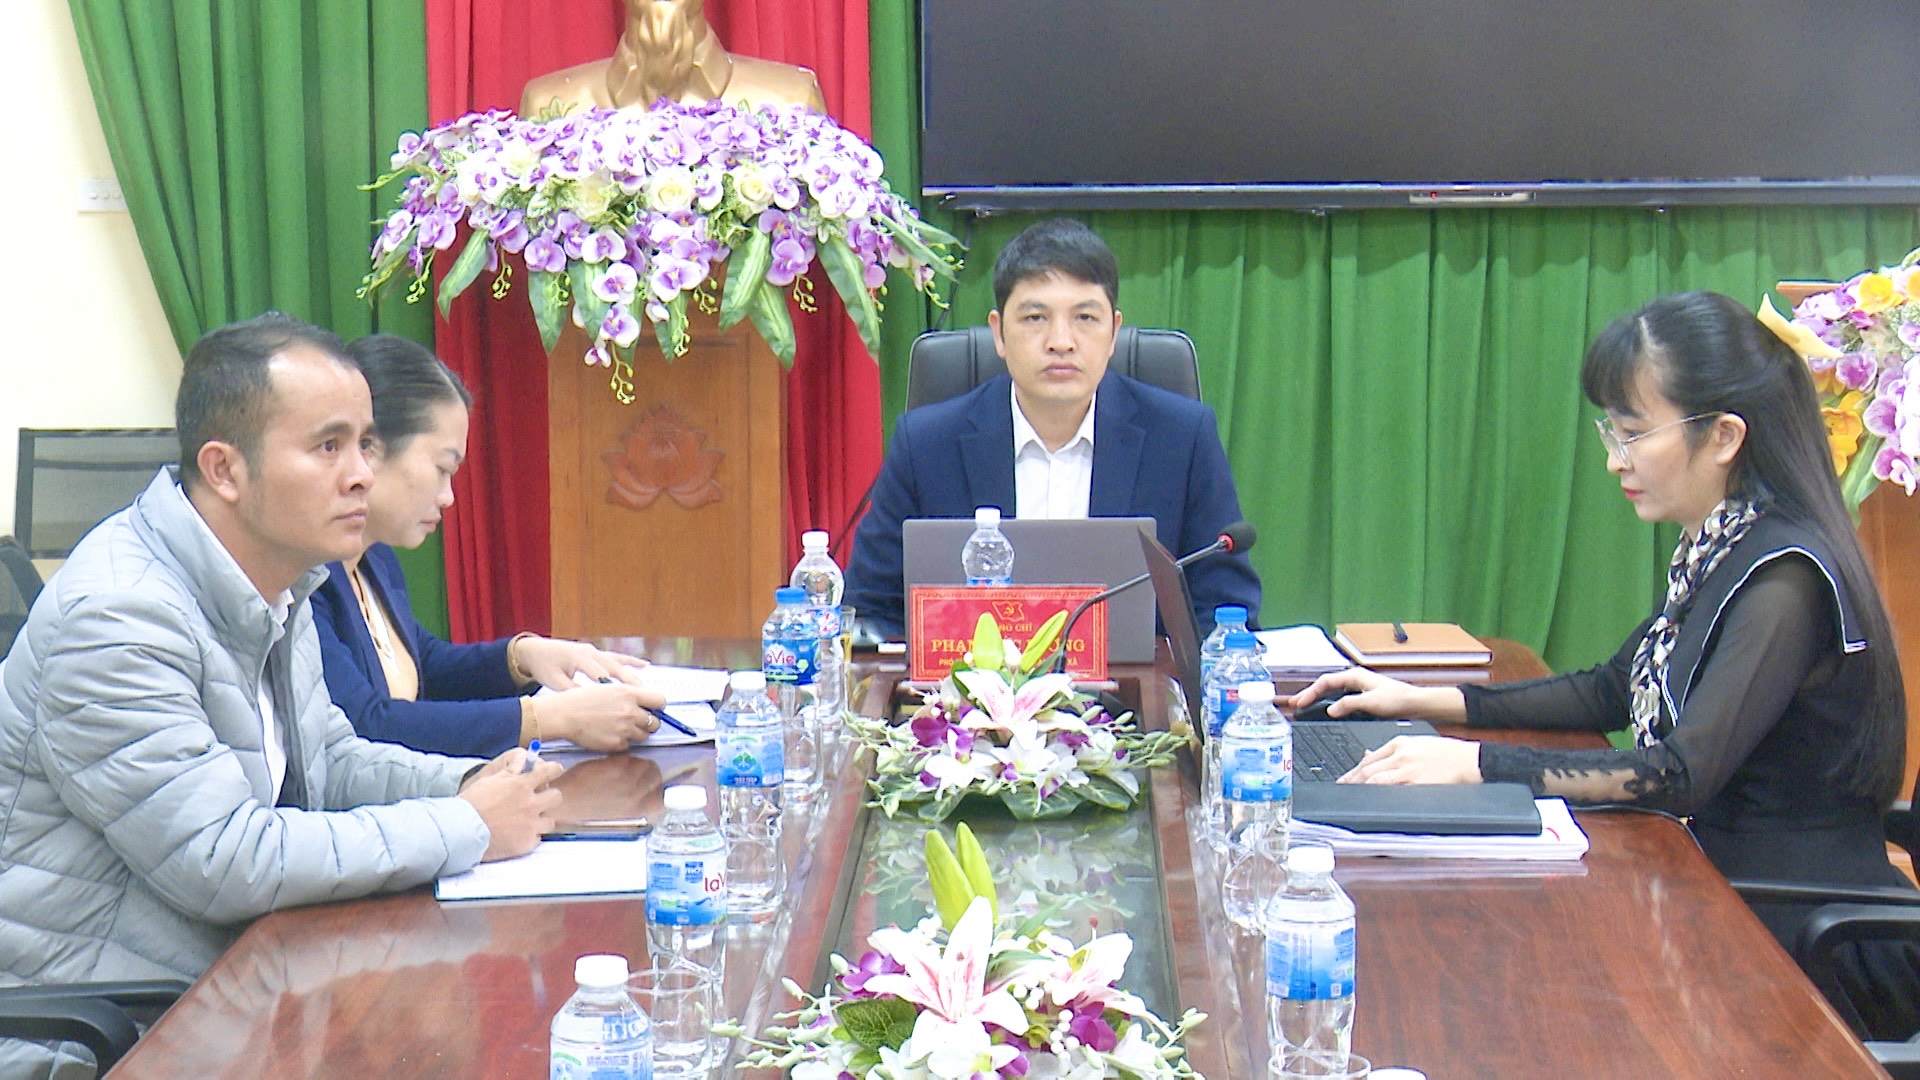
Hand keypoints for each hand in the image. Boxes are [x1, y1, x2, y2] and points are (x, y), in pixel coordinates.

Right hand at [458, 753, 564, 860]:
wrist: (461, 831)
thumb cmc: (472, 803)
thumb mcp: (491, 780)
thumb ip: (512, 770)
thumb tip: (525, 758)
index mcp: (522, 785)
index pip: (550, 771)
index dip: (553, 770)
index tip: (554, 771)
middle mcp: (530, 804)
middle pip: (556, 797)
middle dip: (550, 797)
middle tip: (539, 801)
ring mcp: (530, 825)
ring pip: (550, 821)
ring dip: (541, 820)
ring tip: (527, 822)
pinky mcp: (526, 843)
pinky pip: (537, 839)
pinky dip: (529, 837)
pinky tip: (517, 835)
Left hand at [513, 635, 648, 691]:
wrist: (536, 650)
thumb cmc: (544, 666)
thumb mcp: (553, 681)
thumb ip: (571, 691)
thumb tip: (588, 702)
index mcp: (579, 658)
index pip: (599, 674)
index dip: (612, 687)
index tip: (623, 699)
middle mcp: (590, 652)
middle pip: (613, 667)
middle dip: (627, 682)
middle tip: (640, 696)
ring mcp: (595, 651)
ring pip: (618, 663)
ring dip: (631, 675)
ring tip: (643, 688)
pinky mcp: (596, 652)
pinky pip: (616, 657)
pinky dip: (630, 661)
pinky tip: (644, 665)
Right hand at [540, 682, 667, 752]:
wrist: (564, 714)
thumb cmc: (583, 699)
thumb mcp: (609, 688)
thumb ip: (629, 695)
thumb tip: (646, 702)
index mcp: (629, 694)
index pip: (660, 701)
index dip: (658, 706)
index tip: (654, 709)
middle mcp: (630, 712)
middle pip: (655, 722)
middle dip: (649, 722)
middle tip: (638, 722)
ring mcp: (624, 729)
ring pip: (644, 735)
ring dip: (636, 733)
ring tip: (620, 727)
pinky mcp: (616, 744)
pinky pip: (629, 745)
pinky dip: (622, 742)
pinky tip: (610, 734)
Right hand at [1288, 668, 1466, 723]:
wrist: (1417, 705)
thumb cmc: (1399, 700)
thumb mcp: (1372, 703)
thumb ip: (1349, 704)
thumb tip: (1331, 709)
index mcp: (1355, 676)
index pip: (1325, 681)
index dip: (1310, 692)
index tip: (1300, 703)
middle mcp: (1356, 680)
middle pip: (1326, 685)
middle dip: (1310, 694)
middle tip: (1295, 705)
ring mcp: (1359, 688)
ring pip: (1332, 691)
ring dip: (1318, 699)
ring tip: (1305, 707)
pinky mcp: (1364, 698)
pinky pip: (1340, 698)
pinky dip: (1330, 703)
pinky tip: (1326, 711)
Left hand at [1339, 735, 1482, 784]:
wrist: (1470, 760)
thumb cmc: (1447, 753)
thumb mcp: (1417, 744)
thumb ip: (1392, 751)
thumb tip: (1367, 755)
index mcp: (1400, 743)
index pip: (1369, 758)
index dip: (1353, 770)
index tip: (1345, 779)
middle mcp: (1400, 754)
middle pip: (1367, 769)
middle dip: (1351, 781)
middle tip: (1341, 790)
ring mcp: (1408, 769)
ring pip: (1374, 779)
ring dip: (1359, 789)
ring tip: (1351, 797)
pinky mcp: (1417, 783)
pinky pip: (1391, 790)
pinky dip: (1378, 796)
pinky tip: (1370, 801)